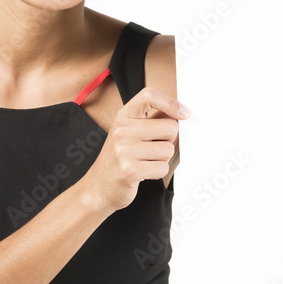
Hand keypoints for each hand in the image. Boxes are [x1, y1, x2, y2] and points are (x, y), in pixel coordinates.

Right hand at [77, 86, 189, 213]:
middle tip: (153, 148)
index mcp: (123, 117)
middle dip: (169, 141)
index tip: (184, 114)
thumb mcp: (129, 133)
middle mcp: (122, 130)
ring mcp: (124, 150)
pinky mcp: (129, 170)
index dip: (171, 103)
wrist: (98, 187)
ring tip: (145, 162)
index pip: (149, 96)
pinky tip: (143, 172)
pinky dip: (158, 172)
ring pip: (168, 150)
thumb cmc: (119, 159)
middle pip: (170, 127)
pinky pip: (162, 168)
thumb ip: (152, 120)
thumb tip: (180, 112)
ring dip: (163, 159)